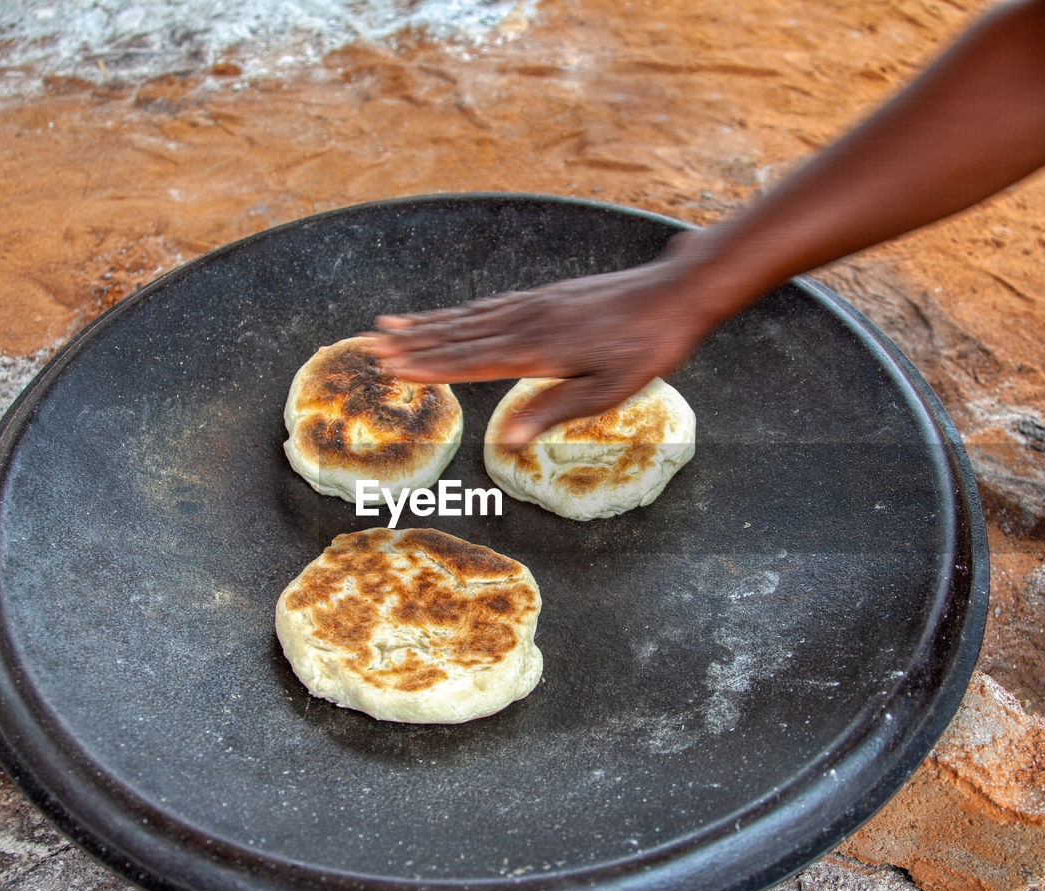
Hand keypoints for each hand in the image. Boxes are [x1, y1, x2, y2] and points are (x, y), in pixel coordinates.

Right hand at [365, 238, 726, 444]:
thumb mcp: (606, 392)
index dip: (427, 366)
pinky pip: (492, 305)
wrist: (674, 296)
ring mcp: (536, 304)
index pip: (469, 361)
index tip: (390, 366)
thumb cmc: (646, 349)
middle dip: (412, 341)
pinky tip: (452, 314)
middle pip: (458, 334)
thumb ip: (551, 412)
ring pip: (470, 316)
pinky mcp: (548, 296)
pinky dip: (462, 311)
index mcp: (536, 351)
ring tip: (392, 323)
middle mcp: (527, 322)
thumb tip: (505, 441)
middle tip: (369, 343)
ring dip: (429, 323)